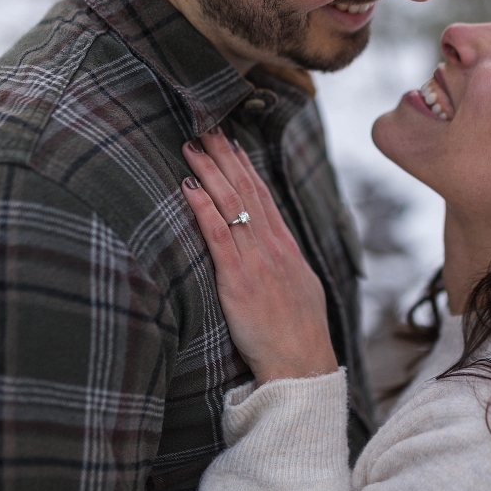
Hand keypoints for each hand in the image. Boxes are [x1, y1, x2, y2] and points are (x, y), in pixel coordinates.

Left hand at [181, 127, 338, 384]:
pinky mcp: (238, 280)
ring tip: (191, 145)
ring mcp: (256, 261)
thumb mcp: (300, 289)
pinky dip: (203, 208)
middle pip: (246, 190)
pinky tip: (189, 187)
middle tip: (206, 125)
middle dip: (224, 156)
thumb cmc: (299, 335)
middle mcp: (272, 246)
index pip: (263, 195)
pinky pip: (218, 236)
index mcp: (286, 247)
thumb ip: (284, 264)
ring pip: (231, 204)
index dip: (244, 166)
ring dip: (210, 171)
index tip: (229, 141)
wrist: (301, 365)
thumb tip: (274, 248)